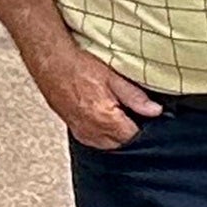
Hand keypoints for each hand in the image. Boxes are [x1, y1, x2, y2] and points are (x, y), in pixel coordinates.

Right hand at [18, 31, 157, 151]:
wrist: (50, 61)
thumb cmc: (78, 66)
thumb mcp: (112, 77)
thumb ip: (135, 97)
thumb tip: (155, 111)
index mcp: (105, 119)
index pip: (134, 137)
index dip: (143, 128)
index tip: (145, 118)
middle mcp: (92, 130)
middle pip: (121, 143)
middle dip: (129, 132)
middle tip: (130, 113)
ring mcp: (81, 131)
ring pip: (107, 145)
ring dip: (115, 135)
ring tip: (115, 114)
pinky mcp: (73, 129)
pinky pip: (94, 141)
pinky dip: (101, 135)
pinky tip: (102, 119)